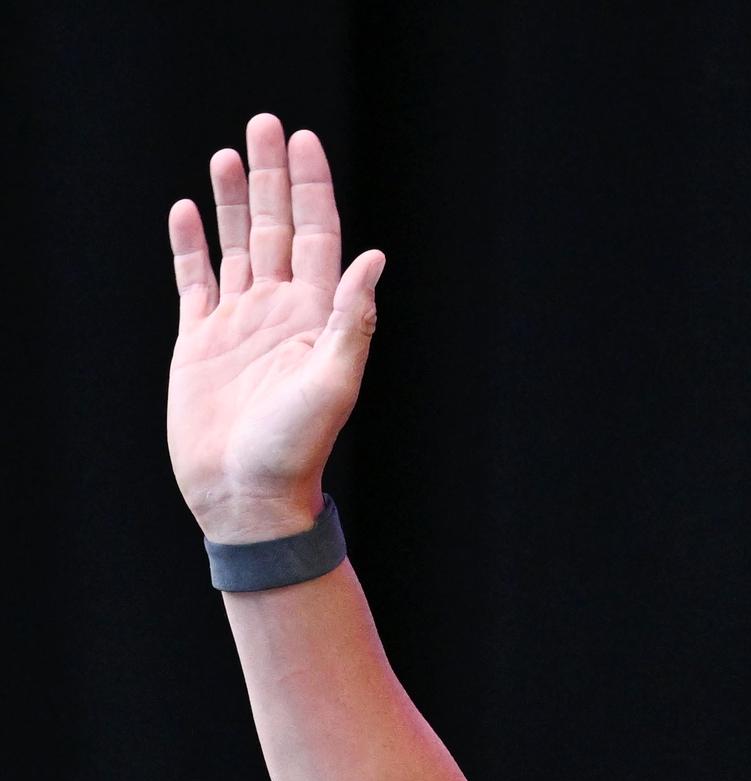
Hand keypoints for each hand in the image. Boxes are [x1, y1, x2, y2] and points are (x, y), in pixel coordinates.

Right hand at [167, 113, 383, 541]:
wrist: (247, 500)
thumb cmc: (295, 451)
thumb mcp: (334, 382)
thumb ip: (352, 318)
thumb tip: (374, 256)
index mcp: (313, 318)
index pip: (316, 235)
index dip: (311, 187)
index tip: (304, 141)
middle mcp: (278, 314)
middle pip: (275, 228)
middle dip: (270, 177)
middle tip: (264, 124)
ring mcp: (238, 325)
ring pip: (236, 246)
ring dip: (232, 201)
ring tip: (227, 155)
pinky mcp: (200, 343)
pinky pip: (195, 281)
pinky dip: (192, 246)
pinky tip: (189, 211)